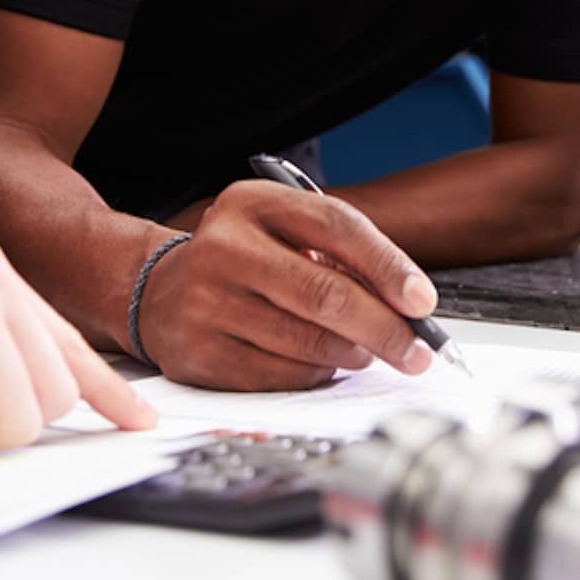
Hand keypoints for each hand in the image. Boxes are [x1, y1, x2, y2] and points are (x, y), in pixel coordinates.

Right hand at [134, 179, 438, 389]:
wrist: (156, 291)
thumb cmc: (242, 260)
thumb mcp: (280, 230)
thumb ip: (338, 252)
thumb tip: (406, 303)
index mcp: (250, 203)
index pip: (335, 227)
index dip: (388, 266)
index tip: (422, 301)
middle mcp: (222, 248)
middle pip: (325, 294)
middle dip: (385, 328)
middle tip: (419, 351)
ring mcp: (206, 303)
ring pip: (308, 342)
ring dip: (355, 354)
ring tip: (370, 351)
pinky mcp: (200, 354)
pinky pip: (282, 375)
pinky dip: (317, 374)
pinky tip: (324, 364)